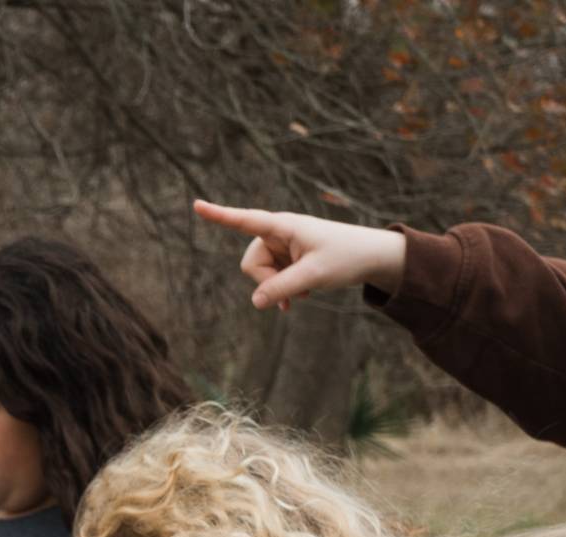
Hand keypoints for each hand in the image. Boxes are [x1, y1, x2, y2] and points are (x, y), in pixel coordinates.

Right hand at [193, 201, 408, 309]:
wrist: (370, 258)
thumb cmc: (346, 257)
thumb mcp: (314, 276)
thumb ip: (282, 289)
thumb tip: (254, 302)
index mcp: (283, 226)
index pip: (245, 220)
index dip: (219, 215)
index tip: (196, 205)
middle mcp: (278, 233)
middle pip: (251, 263)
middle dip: (266, 282)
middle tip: (295, 294)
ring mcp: (282, 247)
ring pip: (261, 274)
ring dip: (278, 289)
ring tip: (304, 294)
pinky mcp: (288, 259)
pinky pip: (272, 279)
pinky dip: (283, 291)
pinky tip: (301, 297)